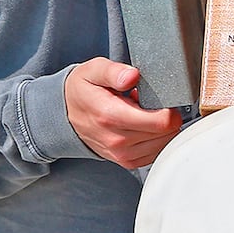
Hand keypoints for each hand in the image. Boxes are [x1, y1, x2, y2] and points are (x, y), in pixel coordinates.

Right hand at [65, 58, 182, 167]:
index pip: (161, 122)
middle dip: (165, 116)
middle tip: (149, 105)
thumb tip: (132, 75)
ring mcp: (121, 154)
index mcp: (111, 116)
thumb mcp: (94, 70)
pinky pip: (155, 153)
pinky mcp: (126, 162)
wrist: (64, 114)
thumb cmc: (83, 90)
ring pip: (163, 144)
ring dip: (160, 129)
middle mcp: (117, 140)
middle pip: (165, 133)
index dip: (169, 108)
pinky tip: (143, 127)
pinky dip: (156, 140)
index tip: (161, 99)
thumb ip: (114, 71)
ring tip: (143, 115)